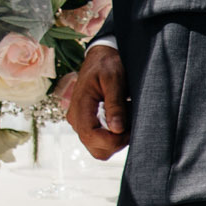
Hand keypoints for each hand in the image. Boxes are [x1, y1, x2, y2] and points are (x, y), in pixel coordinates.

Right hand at [62, 42, 127, 159]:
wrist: (100, 56)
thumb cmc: (107, 64)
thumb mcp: (114, 79)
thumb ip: (115, 104)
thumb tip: (116, 129)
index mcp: (80, 105)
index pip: (91, 137)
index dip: (113, 140)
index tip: (128, 128)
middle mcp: (76, 118)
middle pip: (96, 149)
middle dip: (117, 142)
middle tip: (129, 123)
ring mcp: (80, 122)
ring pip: (99, 148)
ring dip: (116, 139)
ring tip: (125, 117)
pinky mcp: (86, 123)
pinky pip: (100, 141)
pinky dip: (114, 136)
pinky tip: (120, 119)